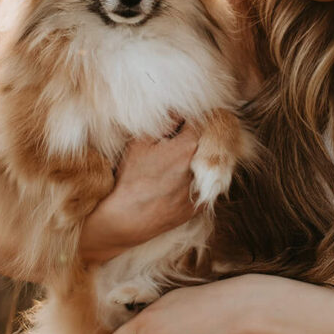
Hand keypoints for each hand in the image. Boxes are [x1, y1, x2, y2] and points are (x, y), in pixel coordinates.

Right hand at [79, 119, 201, 264]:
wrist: (128, 218)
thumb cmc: (131, 178)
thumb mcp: (140, 143)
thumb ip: (161, 124)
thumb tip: (175, 114)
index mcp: (189, 147)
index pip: (196, 123)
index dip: (184, 121)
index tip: (175, 125)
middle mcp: (202, 167)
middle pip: (204, 145)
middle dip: (190, 141)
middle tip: (172, 145)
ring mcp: (204, 188)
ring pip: (205, 167)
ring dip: (194, 162)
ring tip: (172, 167)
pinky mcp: (200, 206)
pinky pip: (202, 188)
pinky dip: (192, 182)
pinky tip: (174, 185)